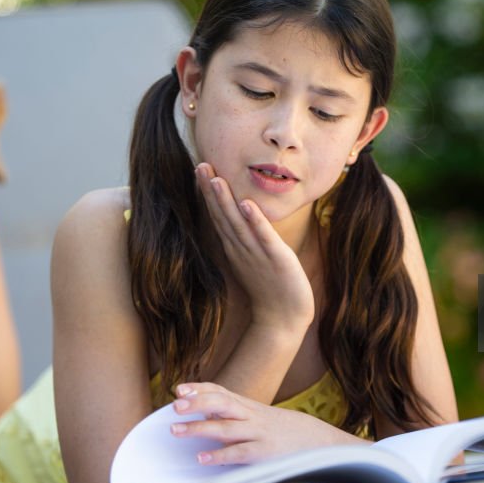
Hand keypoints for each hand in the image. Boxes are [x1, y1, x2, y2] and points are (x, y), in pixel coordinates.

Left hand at [169, 382, 362, 464]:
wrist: (316, 440)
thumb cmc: (281, 430)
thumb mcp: (258, 415)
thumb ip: (234, 413)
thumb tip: (204, 411)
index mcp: (248, 405)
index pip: (221, 391)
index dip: (200, 389)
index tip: (179, 388)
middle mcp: (251, 415)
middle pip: (222, 402)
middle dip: (197, 403)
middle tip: (175, 405)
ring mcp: (258, 433)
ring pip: (225, 427)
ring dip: (198, 428)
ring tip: (176, 430)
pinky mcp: (263, 452)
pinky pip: (238, 453)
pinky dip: (219, 455)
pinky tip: (202, 458)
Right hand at [195, 162, 314, 332]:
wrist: (283, 318)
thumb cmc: (270, 286)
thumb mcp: (253, 257)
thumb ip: (244, 237)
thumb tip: (239, 217)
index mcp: (235, 246)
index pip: (219, 214)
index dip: (208, 192)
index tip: (199, 167)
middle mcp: (241, 248)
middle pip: (222, 215)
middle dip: (210, 190)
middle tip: (200, 164)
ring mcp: (256, 253)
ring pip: (237, 223)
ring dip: (225, 201)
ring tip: (215, 178)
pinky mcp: (276, 258)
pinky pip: (264, 237)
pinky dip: (256, 221)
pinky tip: (247, 205)